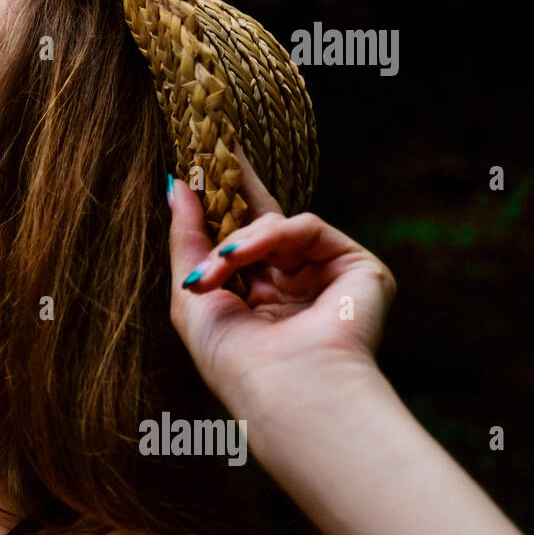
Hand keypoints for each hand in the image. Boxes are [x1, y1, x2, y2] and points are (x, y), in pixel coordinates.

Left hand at [166, 146, 396, 405]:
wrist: (286, 391)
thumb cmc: (232, 359)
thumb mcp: (192, 294)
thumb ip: (186, 237)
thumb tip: (176, 182)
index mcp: (258, 300)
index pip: (238, 240)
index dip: (219, 204)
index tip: (199, 166)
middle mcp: (294, 285)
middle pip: (264, 217)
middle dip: (236, 185)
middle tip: (215, 143)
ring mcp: (326, 275)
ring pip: (276, 224)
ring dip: (236, 242)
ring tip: (214, 269)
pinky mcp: (357, 267)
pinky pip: (304, 226)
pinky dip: (267, 235)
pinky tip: (241, 254)